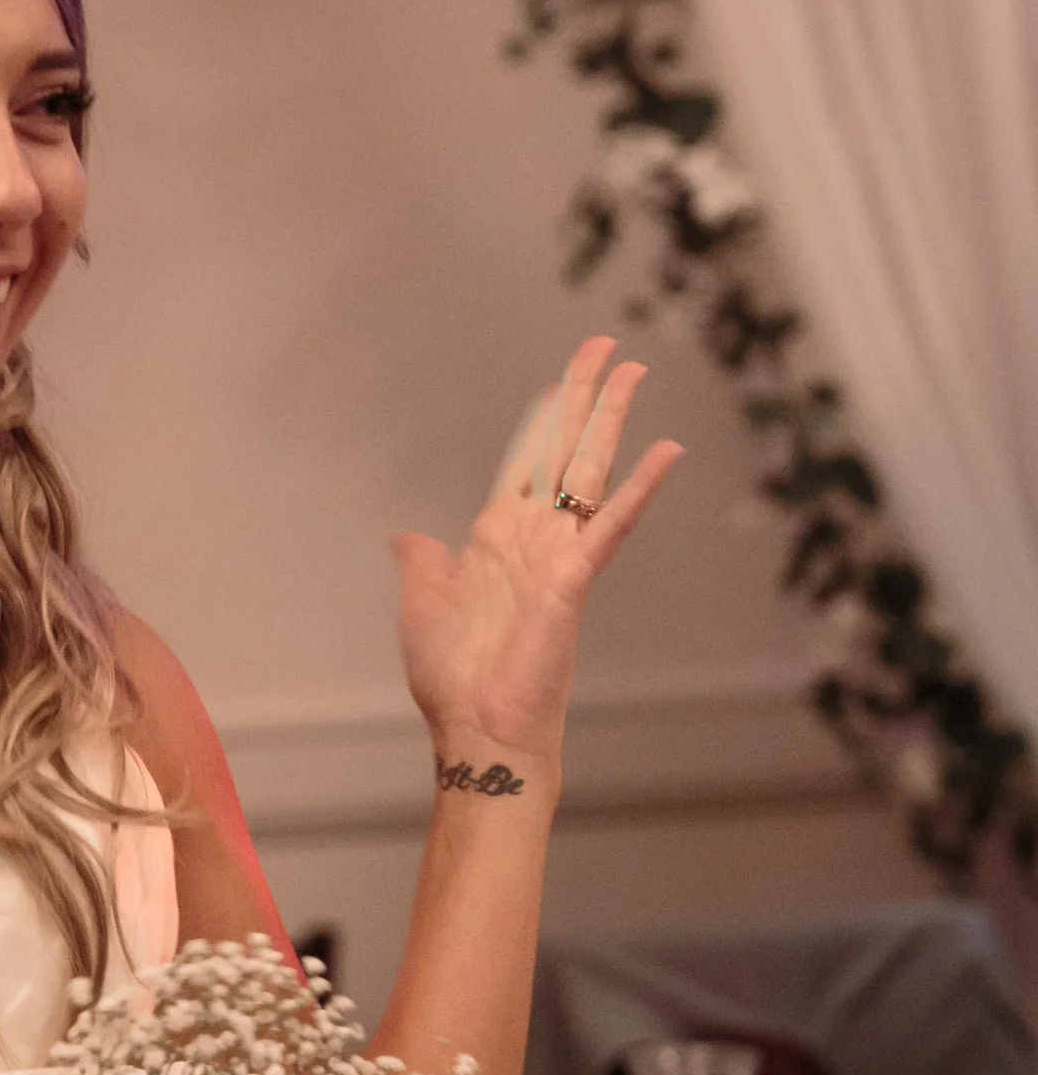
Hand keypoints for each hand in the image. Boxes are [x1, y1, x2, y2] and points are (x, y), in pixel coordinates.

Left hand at [393, 336, 682, 765]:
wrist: (477, 727)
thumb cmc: (452, 677)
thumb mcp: (422, 603)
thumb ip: (422, 562)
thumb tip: (408, 535)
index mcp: (496, 538)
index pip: (526, 462)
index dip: (543, 420)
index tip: (561, 382)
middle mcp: (534, 537)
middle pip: (564, 450)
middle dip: (583, 397)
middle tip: (605, 347)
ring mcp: (559, 553)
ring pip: (590, 470)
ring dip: (610, 419)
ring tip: (632, 371)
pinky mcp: (575, 577)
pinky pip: (613, 523)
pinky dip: (639, 487)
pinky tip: (667, 451)